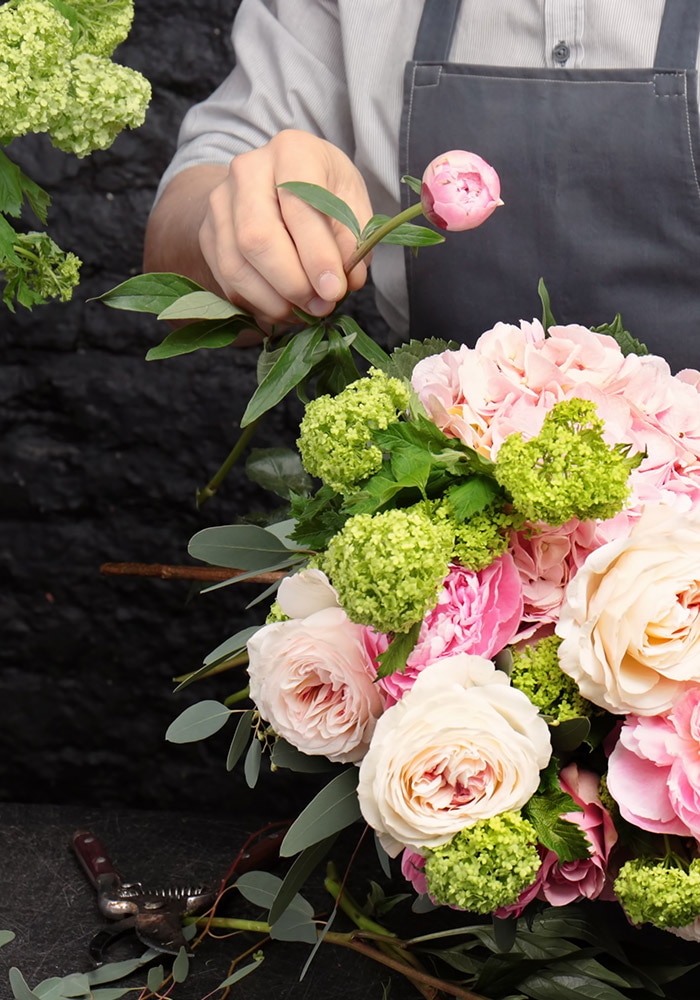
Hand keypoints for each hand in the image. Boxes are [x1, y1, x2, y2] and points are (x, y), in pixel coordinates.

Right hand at [198, 130, 372, 323]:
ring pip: (236, 266)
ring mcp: (220, 204)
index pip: (298, 206)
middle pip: (257, 239)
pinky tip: (285, 309)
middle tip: (321, 306)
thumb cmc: (325, 191)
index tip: (334, 290)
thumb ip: (354, 239)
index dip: (317, 255)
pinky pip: (227, 282)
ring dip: (274, 301)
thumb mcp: (352, 202)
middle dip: (292, 283)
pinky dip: (259, 305)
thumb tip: (347, 279)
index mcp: (291, 151)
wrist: (281, 182)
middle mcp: (247, 171)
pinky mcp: (208, 236)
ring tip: (306, 313)